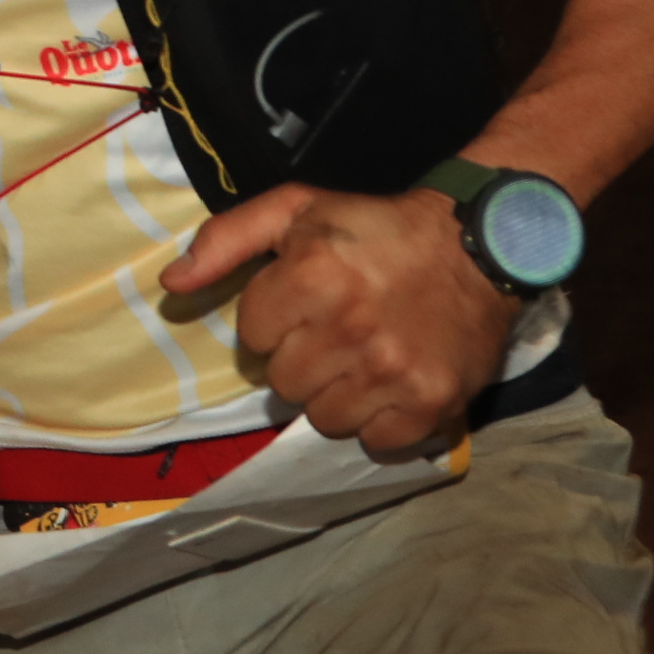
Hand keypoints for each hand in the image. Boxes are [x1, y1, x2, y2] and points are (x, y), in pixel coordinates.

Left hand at [157, 181, 513, 457]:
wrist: (481, 243)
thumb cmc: (379, 229)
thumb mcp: (298, 211)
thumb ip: (227, 240)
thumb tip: (172, 285)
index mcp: (313, 274)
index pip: (251, 335)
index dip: (275, 318)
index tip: (306, 301)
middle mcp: (350, 326)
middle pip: (284, 383)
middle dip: (303, 357)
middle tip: (338, 330)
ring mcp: (392, 370)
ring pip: (324, 417)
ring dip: (338, 393)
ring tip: (365, 357)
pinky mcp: (430, 402)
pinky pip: (375, 442)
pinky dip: (380, 422)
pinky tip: (393, 384)